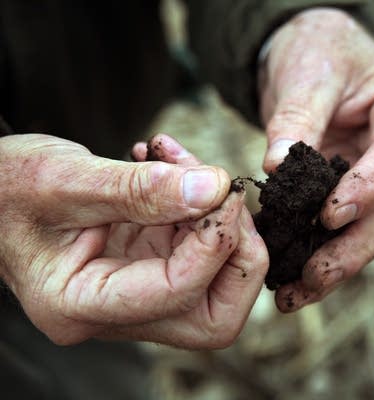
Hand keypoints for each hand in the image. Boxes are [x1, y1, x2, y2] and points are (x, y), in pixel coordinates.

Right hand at [0, 134, 267, 348]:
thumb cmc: (7, 187)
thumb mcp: (66, 179)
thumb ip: (141, 188)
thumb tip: (215, 189)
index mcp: (80, 305)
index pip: (177, 294)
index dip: (214, 242)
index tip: (224, 190)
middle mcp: (113, 313)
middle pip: (213, 318)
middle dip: (238, 256)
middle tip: (227, 196)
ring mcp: (135, 294)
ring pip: (215, 286)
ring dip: (222, 223)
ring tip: (184, 164)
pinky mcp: (146, 267)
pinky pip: (196, 251)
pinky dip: (201, 209)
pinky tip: (172, 167)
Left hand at [259, 8, 373, 310]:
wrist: (314, 55)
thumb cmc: (318, 52)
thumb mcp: (306, 73)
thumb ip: (295, 117)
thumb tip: (276, 165)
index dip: (369, 190)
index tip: (330, 217)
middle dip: (353, 249)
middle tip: (314, 277)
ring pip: (371, 231)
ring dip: (336, 265)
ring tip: (296, 294)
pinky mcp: (357, 193)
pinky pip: (344, 230)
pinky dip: (319, 255)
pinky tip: (291, 281)